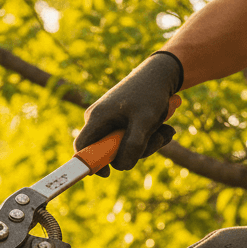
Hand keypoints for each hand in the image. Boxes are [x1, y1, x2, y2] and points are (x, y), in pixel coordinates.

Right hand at [74, 52, 182, 174]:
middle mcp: (99, 121)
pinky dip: (149, 138)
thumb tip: (122, 166)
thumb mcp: (146, 120)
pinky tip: (163, 127)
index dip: (90, 164)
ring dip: (147, 144)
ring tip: (165, 129)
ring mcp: (110, 123)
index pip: (82, 148)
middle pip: (109, 152)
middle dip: (135, 151)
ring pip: (124, 148)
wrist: (160, 73)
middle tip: (158, 138)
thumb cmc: (151, 93)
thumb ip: (134, 144)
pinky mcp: (122, 124)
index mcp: (97, 118)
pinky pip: (132, 141)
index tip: (107, 173)